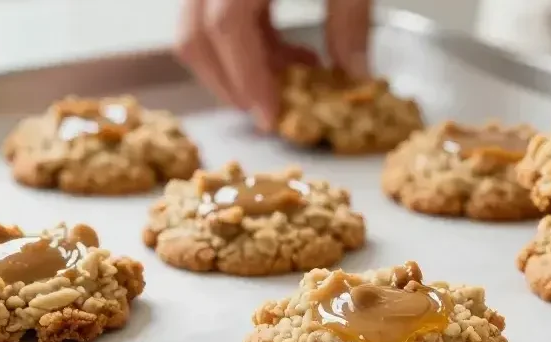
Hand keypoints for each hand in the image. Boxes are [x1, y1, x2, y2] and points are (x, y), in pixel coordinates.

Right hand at [175, 0, 371, 130]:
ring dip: (239, 64)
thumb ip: (349, 19)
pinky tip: (288, 50)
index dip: (245, 77)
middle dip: (229, 82)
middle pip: (196, 34)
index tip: (270, 117)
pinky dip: (245, 42)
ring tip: (292, 74)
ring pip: (200, 28)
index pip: (225, 26)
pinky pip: (216, 15)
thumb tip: (355, 75)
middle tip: (269, 110)